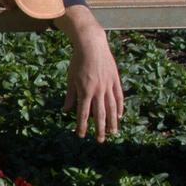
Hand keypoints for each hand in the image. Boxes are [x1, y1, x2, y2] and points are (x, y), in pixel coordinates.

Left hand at [57, 4, 123, 141]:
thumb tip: (66, 111)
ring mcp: (108, 85)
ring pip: (111, 108)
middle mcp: (97, 91)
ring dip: (112, 122)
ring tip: (113, 132)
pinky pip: (118, 96)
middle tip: (100, 140)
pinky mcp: (115, 80)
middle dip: (99, 129)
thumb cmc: (77, 62)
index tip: (81, 136)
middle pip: (99, 114)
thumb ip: (70, 96)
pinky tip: (119, 116)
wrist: (92, 45)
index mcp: (84, 91)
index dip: (82, 126)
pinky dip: (119, 107)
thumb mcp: (70, 80)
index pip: (83, 114)